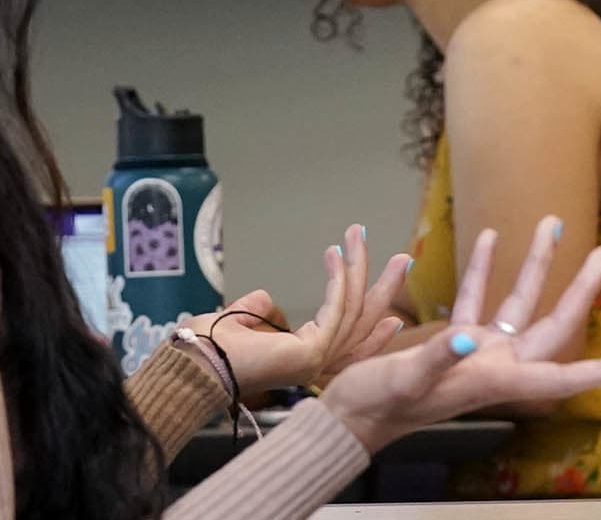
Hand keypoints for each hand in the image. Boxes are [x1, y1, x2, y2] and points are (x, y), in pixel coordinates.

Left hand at [191, 223, 409, 396]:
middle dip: (385, 290)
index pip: (351, 344)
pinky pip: (335, 308)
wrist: (196, 364)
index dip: (374, 326)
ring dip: (359, 268)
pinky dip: (338, 278)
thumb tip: (264, 300)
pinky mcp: (313, 351)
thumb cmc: (210, 350)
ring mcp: (317, 361)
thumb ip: (255, 311)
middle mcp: (317, 365)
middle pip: (364, 325)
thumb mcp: (240, 321)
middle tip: (404, 260)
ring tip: (359, 235)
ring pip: (353, 310)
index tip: (392, 310)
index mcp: (303, 361)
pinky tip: (334, 253)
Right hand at [319, 219, 600, 454]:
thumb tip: (465, 335)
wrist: (348, 416)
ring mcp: (477, 353)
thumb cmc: (377, 407)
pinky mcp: (454, 344)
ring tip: (550, 223)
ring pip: (518, 305)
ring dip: (535, 266)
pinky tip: (489, 237)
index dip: (599, 370)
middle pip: (552, 326)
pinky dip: (484, 270)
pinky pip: (478, 300)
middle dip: (580, 290)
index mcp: (493, 380)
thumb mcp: (406, 380)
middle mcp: (495, 366)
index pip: (560, 377)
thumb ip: (439, 356)